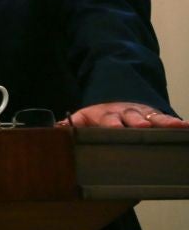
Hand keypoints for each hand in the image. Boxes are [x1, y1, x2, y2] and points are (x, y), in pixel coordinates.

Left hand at [60, 102, 188, 127]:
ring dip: (161, 122)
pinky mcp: (154, 115)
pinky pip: (166, 118)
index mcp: (105, 115)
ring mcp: (140, 114)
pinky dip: (176, 122)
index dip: (110, 125)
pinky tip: (186, 126)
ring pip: (151, 117)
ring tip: (175, 125)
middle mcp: (124, 113)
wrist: (114, 100)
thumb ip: (70, 125)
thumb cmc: (98, 117)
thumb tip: (54, 129)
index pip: (107, 121)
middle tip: (142, 126)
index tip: (114, 128)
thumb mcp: (82, 118)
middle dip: (136, 122)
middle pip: (130, 118)